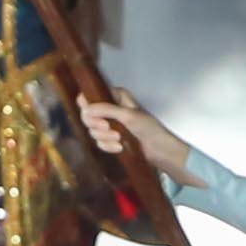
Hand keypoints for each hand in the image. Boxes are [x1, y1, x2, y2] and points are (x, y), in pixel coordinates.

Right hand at [73, 91, 190, 176]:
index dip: (87, 106)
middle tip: (107, 127)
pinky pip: (99, 142)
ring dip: (105, 136)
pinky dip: (108, 146)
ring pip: (93, 130)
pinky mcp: (110, 139)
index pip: (90, 96)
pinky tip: (120, 147)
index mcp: (115, 96)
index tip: (92, 114)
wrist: (158, 149)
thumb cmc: (149, 128)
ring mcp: (109, 124)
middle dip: (96, 124)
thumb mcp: (128, 115)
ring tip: (119, 138)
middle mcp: (110, 108)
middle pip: (87, 115)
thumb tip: (86, 109)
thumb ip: (106, 110)